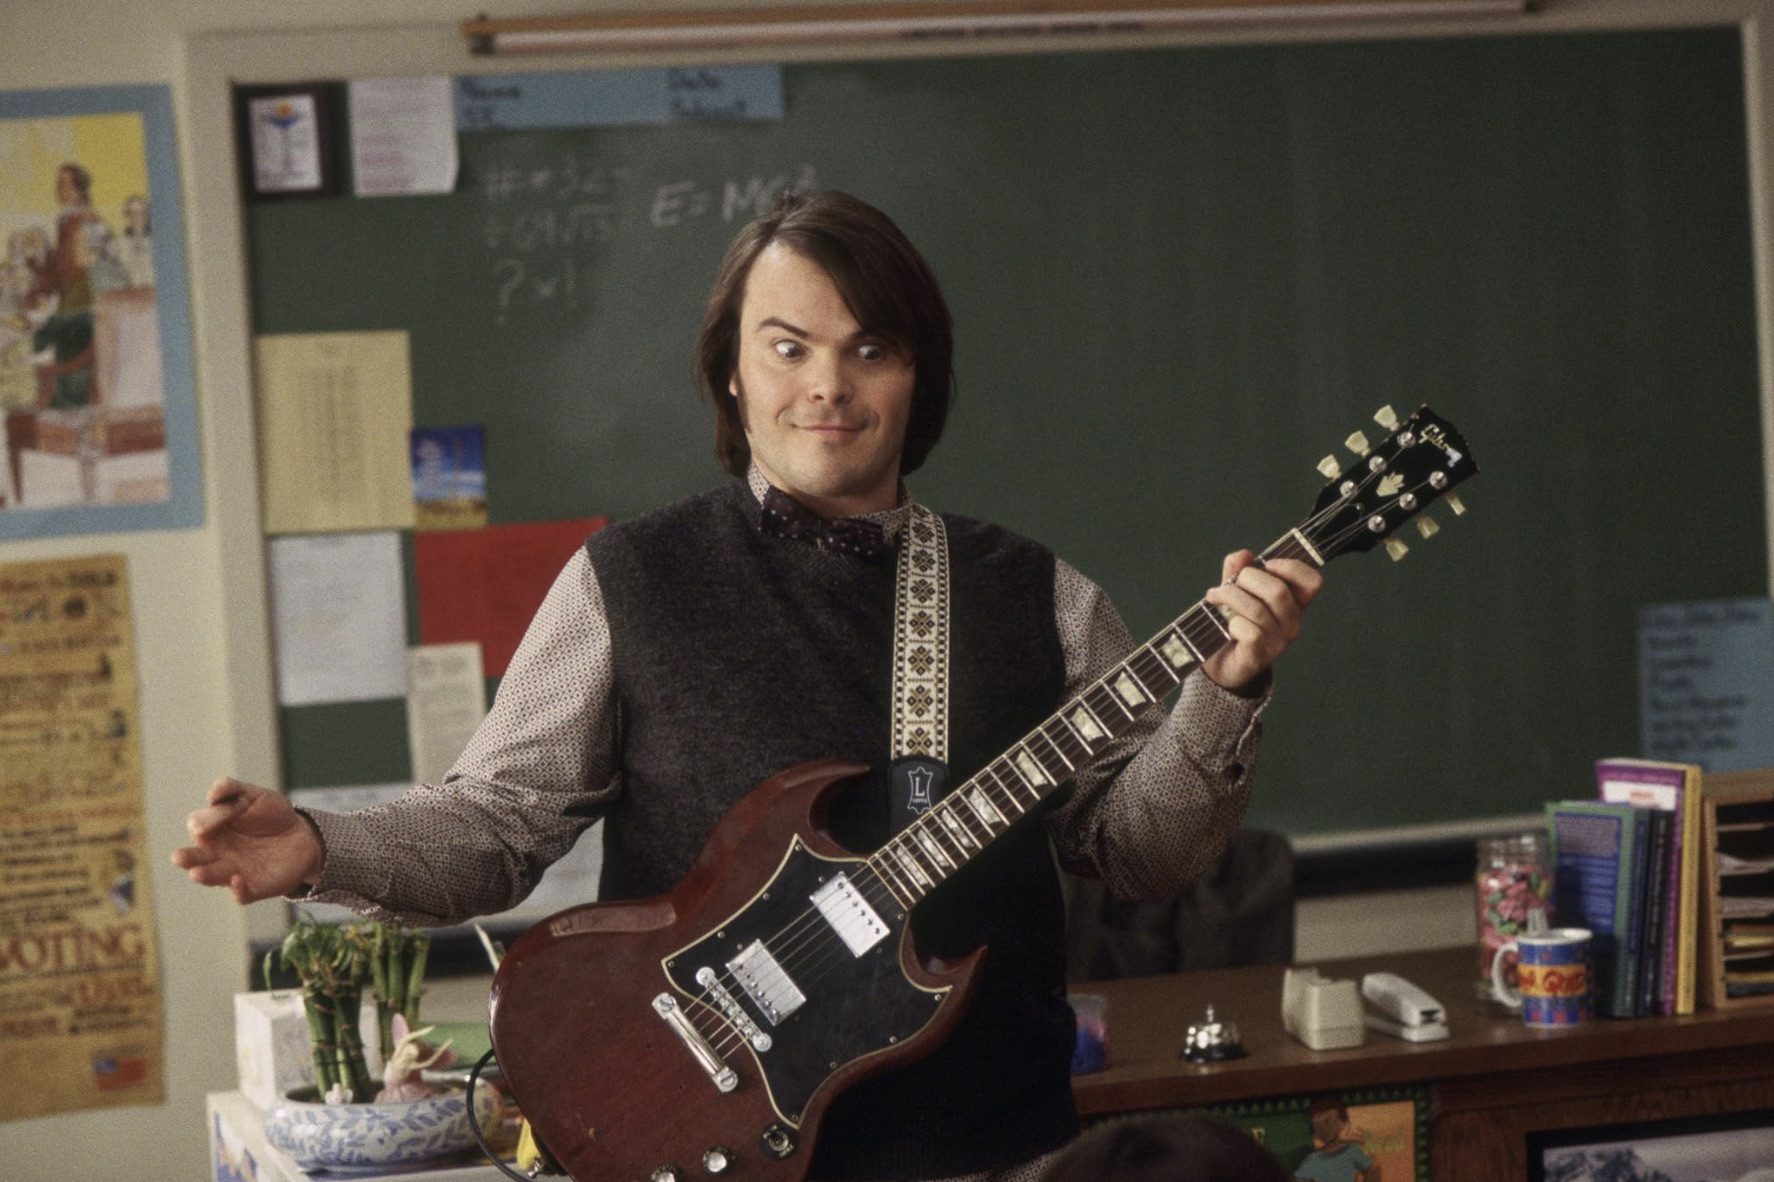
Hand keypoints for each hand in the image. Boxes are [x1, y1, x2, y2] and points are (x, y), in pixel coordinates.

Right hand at [170, 777, 323, 903]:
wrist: (302, 834)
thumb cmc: (271, 815)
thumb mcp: (255, 796)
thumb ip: (232, 790)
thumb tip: (214, 792)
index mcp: (214, 832)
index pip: (200, 826)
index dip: (213, 817)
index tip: (237, 806)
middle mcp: (219, 854)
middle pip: (196, 858)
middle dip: (187, 858)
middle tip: (178, 857)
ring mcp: (235, 872)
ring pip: (214, 877)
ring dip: (205, 876)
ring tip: (196, 873)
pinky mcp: (256, 887)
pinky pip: (243, 895)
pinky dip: (239, 891)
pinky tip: (238, 880)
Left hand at [1200, 550, 1321, 691]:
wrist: (1222, 665)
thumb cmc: (1233, 624)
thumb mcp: (1236, 592)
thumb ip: (1237, 571)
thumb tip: (1242, 555)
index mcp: (1294, 603)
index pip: (1312, 582)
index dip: (1291, 567)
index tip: (1267, 565)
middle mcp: (1292, 623)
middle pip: (1278, 591)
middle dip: (1247, 579)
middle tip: (1230, 584)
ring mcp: (1278, 642)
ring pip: (1258, 609)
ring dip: (1230, 597)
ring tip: (1215, 597)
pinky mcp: (1259, 657)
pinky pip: (1250, 632)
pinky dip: (1233, 624)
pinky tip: (1226, 626)